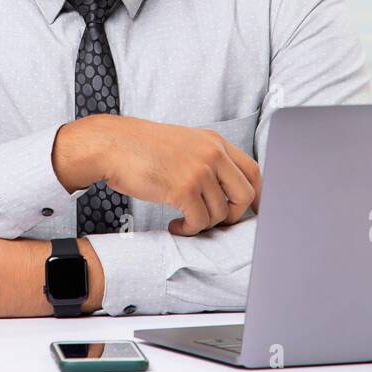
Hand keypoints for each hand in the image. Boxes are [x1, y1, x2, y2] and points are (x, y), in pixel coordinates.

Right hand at [53, 114, 260, 236]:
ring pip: (219, 213)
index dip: (259, 195)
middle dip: (232, 216)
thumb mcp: (184, 143)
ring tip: (184, 220)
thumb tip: (225, 190)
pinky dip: (188, 229)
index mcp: (215, 142)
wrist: (112, 144)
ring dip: (202, 224)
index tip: (255, 212)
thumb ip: (207, 159)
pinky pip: (199, 221)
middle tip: (213, 221)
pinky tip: (175, 225)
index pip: (253, 170)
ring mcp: (199, 171)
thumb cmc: (142, 147)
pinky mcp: (183, 189)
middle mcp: (212, 154)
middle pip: (245, 195)